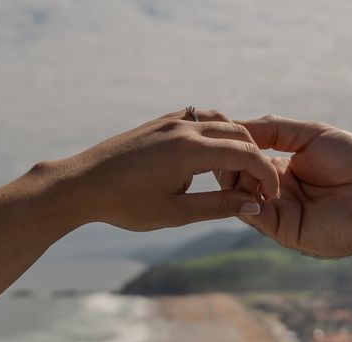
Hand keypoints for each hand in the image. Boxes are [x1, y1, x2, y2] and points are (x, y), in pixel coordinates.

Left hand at [38, 110, 278, 231]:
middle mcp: (185, 127)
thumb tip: (254, 204)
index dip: (266, 176)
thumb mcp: (175, 213)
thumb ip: (219, 207)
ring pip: (222, 122)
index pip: (246, 155)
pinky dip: (218, 133)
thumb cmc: (125, 204)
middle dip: (256, 160)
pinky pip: (202, 118)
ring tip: (239, 173)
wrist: (81, 184)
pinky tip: (214, 154)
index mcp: (191, 150)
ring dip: (238, 144)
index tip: (270, 196)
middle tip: (258, 188)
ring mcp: (172, 120)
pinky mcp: (161, 121)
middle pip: (239, 134)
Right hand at [217, 115, 351, 257]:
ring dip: (238, 177)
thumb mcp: (312, 134)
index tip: (221, 129)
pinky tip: (259, 184)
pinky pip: (252, 215)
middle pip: (233, 177)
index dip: (230, 145)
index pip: (241, 159)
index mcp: (280, 169)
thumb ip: (274, 129)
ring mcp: (277, 212)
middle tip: (234, 151)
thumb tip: (234, 123)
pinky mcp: (282, 230)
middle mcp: (274, 191)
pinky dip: (246, 198)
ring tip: (252, 167)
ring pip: (237, 195)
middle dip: (229, 161)